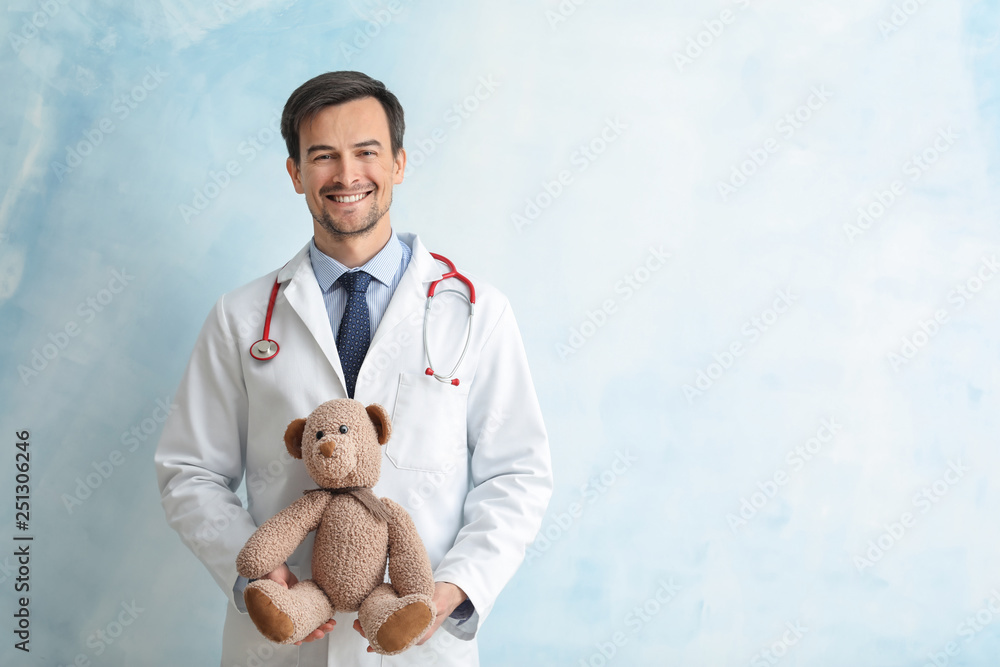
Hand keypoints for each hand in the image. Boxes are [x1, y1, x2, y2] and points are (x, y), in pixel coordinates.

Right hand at [262, 564, 335, 644]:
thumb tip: (283, 587)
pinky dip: (323, 617)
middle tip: (321, 632)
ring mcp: (297, 610)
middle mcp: (287, 615)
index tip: (300, 642)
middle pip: (300, 630)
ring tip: (330, 625)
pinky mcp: (305, 604)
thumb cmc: (270, 573)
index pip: (283, 631)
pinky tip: (330, 618)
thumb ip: (276, 582)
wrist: (278, 566)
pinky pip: (314, 613)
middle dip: (311, 633)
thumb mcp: (271, 576)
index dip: (291, 638)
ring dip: (320, 627)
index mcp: (274, 614)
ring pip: (309, 624)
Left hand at [351, 582, 466, 651]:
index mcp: (419, 634)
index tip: (366, 635)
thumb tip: (413, 613)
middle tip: (357, 626)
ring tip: (358, 623)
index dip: (378, 640)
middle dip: (370, 634)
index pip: (395, 642)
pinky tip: (368, 620)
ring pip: (387, 631)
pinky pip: (390, 623)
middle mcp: (412, 633)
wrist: (451, 591)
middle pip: (388, 638)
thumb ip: (426, 609)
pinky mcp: (406, 617)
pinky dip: (378, 622)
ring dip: (372, 628)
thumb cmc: (445, 597)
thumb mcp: (437, 602)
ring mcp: (409, 626)